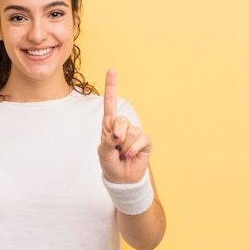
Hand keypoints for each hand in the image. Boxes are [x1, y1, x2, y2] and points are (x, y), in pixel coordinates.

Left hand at [98, 69, 151, 183]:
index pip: (110, 103)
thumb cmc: (110, 164)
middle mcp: (123, 126)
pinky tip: (130, 156)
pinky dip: (133, 150)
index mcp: (109, 125)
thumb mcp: (103, 153)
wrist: (122, 179)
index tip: (112, 69)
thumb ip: (108, 141)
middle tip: (116, 146)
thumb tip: (118, 134)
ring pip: (131, 133)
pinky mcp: (145, 141)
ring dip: (124, 147)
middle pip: (120, 119)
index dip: (111, 86)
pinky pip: (140, 140)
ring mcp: (135, 133)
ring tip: (122, 154)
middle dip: (117, 134)